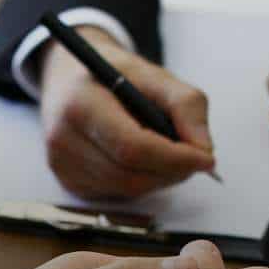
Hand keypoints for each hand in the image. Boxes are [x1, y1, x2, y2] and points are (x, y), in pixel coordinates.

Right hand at [38, 26, 216, 198]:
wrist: (70, 77)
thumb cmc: (113, 74)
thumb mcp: (154, 75)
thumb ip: (186, 106)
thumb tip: (204, 150)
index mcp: (80, 104)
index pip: (132, 147)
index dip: (174, 158)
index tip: (206, 158)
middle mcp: (63, 139)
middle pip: (131, 175)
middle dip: (172, 171)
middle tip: (195, 158)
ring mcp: (62, 166)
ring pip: (127, 189)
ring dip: (160, 178)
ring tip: (170, 154)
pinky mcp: (69, 182)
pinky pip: (117, 194)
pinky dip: (142, 181)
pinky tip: (143, 160)